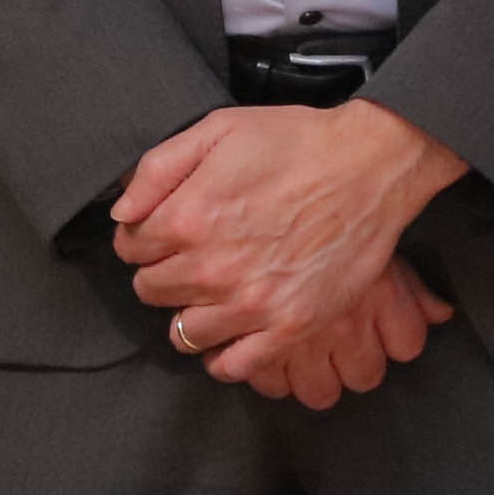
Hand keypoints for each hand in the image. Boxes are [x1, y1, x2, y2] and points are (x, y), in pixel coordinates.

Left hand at [112, 95, 471, 393]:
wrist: (371, 164)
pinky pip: (233, 365)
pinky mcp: (290, 326)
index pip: (129, 249)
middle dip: (165, 271)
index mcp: (189, 217)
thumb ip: (156, 168)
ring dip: (190, 313)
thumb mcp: (217, 129)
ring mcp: (252, 303)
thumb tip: (122, 213)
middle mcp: (213, 267)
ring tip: (213, 293)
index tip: (168, 230)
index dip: (144, 236)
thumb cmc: (297, 142)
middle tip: (195, 255)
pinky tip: (229, 333)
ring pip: (183, 332)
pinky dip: (222, 356)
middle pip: (152, 291)